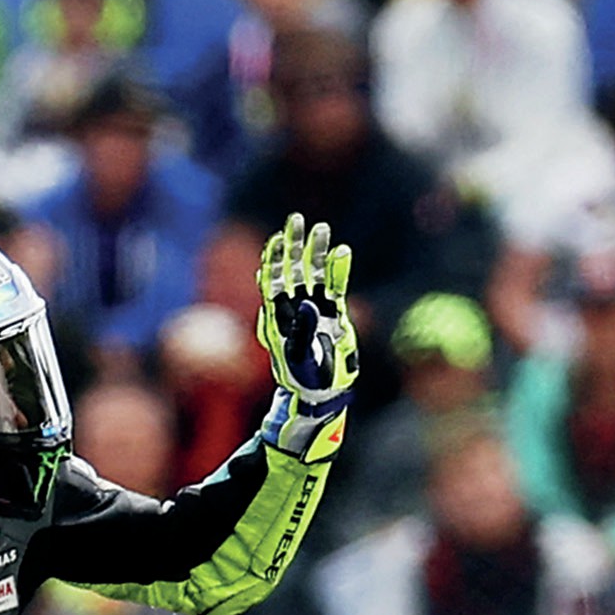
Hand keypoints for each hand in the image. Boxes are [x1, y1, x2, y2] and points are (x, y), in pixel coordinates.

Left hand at [257, 215, 357, 458]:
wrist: (320, 394)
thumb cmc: (303, 379)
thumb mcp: (298, 358)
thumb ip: (302, 331)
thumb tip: (308, 303)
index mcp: (277, 317)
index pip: (273, 280)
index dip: (276, 258)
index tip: (279, 237)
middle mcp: (294, 309)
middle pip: (292, 270)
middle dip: (295, 245)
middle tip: (297, 219)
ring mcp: (313, 310)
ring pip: (313, 276)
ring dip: (316, 253)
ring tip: (321, 229)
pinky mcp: (332, 314)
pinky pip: (335, 288)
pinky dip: (338, 271)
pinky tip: (341, 252)